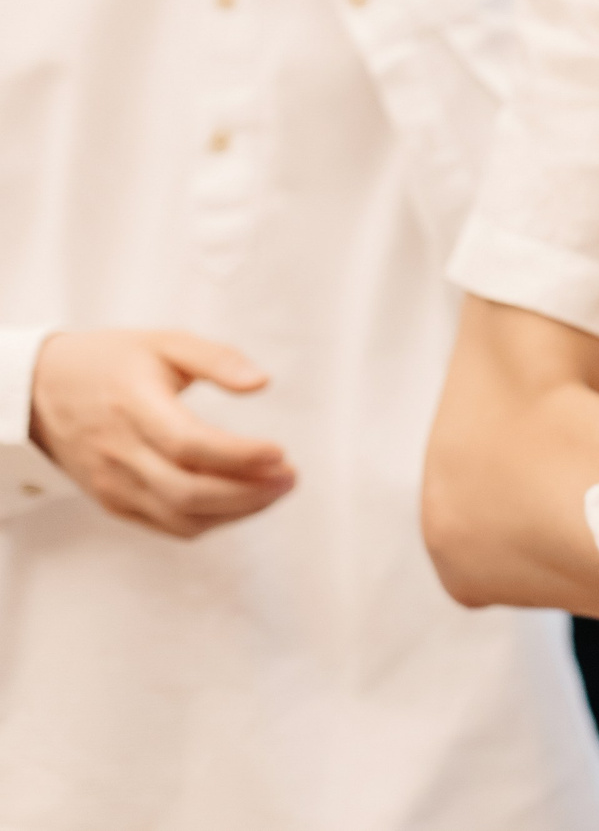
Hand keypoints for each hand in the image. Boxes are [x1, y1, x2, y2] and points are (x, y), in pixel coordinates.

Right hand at [28, 330, 295, 537]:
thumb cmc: (110, 363)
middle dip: (249, 491)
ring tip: (277, 488)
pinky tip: (243, 500)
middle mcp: (119, 453)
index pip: (189, 444)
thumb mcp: (165, 342)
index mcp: (133, 407)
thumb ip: (217, 359)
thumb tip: (262, 382)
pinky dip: (212, 520)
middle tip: (290, 476)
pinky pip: (169, 525)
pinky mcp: (114, 502)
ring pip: (182, 517)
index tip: (280, 452)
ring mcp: (113, 484)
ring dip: (238, 511)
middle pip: (188, 491)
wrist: (39, 392)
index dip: (239, 456)